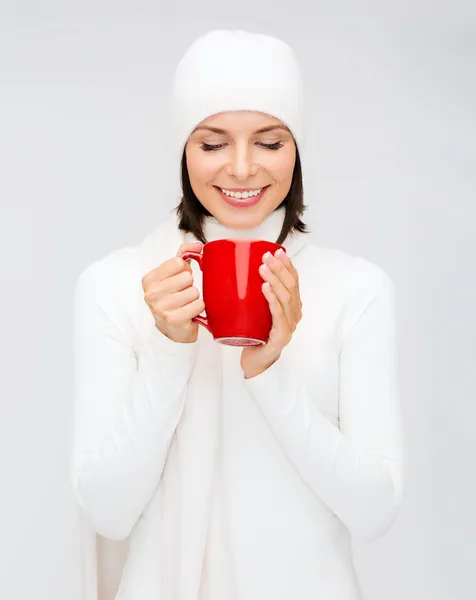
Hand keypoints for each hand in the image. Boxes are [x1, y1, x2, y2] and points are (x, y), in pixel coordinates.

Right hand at [142, 241, 204, 342]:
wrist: (172, 328)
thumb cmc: (173, 298)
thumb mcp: (173, 275)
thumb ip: (183, 255)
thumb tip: (197, 245)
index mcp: (149, 279)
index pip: (178, 262)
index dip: (184, 271)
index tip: (179, 281)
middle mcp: (152, 293)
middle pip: (187, 278)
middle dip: (190, 286)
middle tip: (183, 295)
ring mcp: (161, 308)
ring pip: (194, 292)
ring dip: (195, 298)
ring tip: (186, 305)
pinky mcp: (174, 320)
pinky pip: (198, 305)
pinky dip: (199, 308)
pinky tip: (190, 313)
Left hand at [241, 248, 301, 378]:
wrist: (255, 361)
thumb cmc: (254, 333)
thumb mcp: (256, 309)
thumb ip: (253, 292)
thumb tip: (235, 270)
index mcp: (291, 305)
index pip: (293, 281)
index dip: (287, 265)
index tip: (277, 251)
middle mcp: (294, 314)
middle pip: (291, 286)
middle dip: (279, 268)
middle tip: (266, 256)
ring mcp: (290, 325)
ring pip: (286, 298)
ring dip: (275, 280)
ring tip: (263, 268)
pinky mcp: (281, 336)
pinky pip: (278, 316)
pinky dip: (273, 300)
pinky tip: (266, 288)